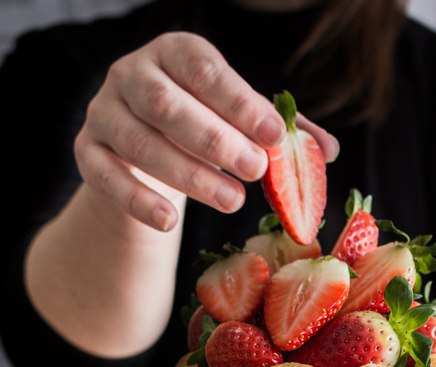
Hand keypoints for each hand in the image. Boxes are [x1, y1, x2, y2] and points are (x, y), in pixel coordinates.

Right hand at [74, 32, 338, 230]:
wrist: (142, 158)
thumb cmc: (201, 129)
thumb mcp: (238, 122)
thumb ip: (277, 131)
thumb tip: (328, 151)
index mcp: (173, 53)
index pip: (204, 70)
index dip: (241, 102)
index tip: (276, 135)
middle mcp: (131, 74)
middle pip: (167, 105)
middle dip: (215, 140)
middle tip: (255, 171)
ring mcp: (104, 112)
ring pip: (140, 143)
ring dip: (188, 175)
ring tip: (232, 201)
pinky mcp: (87, 152)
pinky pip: (105, 177)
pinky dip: (138, 201)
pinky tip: (171, 223)